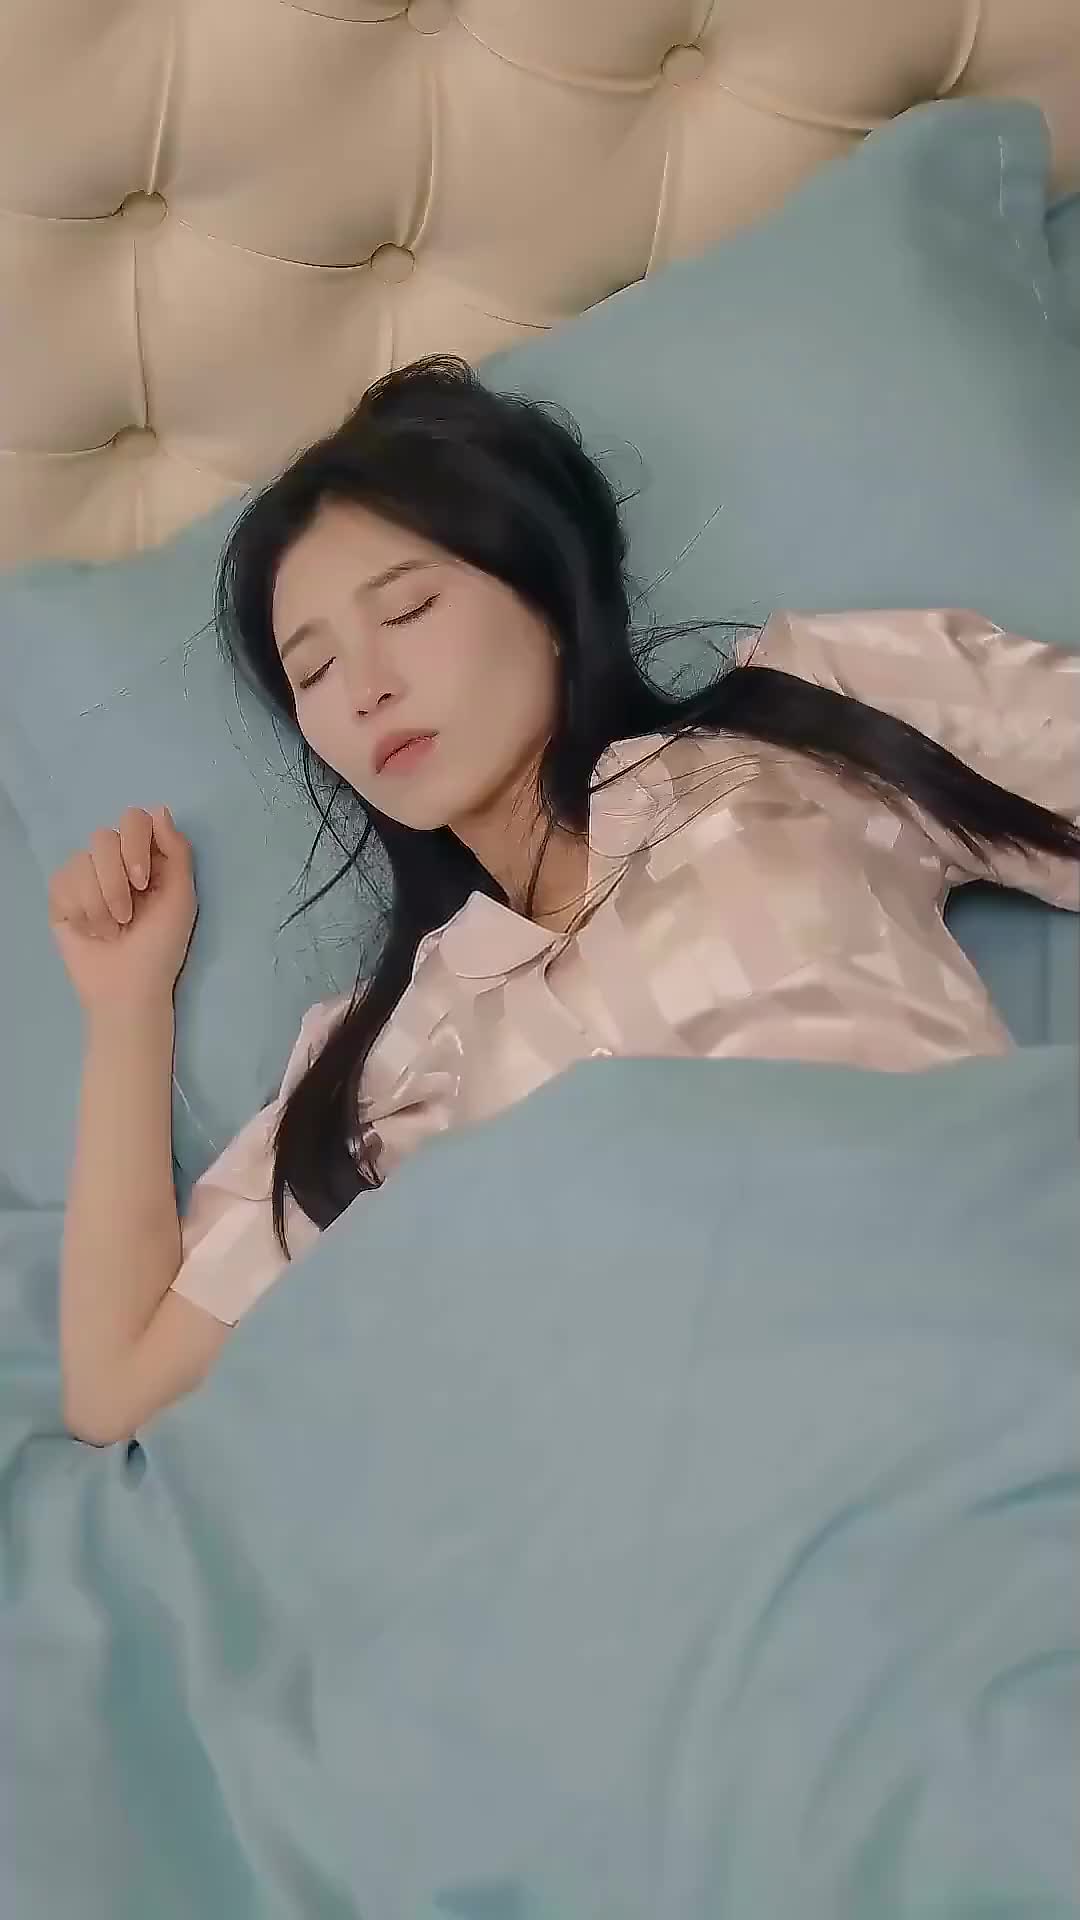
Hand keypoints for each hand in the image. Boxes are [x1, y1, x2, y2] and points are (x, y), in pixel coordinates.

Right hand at [48, 807, 197, 1011]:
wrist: (129, 988)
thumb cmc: (161, 947)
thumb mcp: (182, 897)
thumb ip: (176, 851)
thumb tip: (159, 809)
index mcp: (146, 859)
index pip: (134, 819)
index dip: (135, 844)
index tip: (144, 880)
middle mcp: (115, 863)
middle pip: (103, 836)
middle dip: (116, 879)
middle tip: (129, 914)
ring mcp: (86, 879)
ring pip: (82, 861)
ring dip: (101, 903)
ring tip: (113, 930)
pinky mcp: (61, 897)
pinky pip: (62, 882)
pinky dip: (81, 911)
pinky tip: (92, 931)